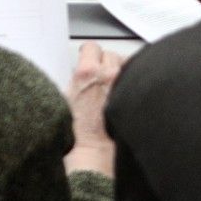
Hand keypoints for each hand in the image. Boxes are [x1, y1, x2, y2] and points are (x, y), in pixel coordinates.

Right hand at [64, 41, 123, 176]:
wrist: (94, 153)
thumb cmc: (77, 133)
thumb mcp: (64, 100)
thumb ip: (75, 80)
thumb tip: (82, 73)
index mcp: (87, 72)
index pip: (92, 47)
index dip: (89, 54)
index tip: (89, 58)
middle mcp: (108, 74)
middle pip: (110, 55)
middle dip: (105, 64)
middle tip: (100, 77)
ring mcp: (124, 84)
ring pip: (126, 65)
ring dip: (120, 72)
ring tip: (114, 87)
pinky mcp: (135, 96)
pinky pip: (136, 80)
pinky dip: (131, 84)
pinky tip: (126, 96)